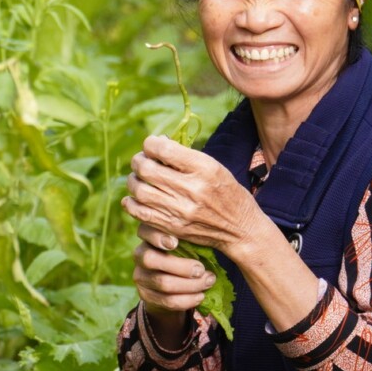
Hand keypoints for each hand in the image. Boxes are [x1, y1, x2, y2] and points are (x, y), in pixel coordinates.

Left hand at [122, 135, 260, 252]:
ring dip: (133, 180)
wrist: (240, 228)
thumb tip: (156, 142)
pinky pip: (141, 213)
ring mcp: (181, 211)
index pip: (164, 150)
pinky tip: (134, 197)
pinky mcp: (173, 227)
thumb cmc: (227, 192)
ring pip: (140, 191)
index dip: (151, 143)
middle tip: (141, 161)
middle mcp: (192, 189)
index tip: (151, 145)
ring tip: (138, 178)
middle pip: (147, 170)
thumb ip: (185, 155)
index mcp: (204, 169)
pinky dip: (131, 203)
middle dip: (138, 161)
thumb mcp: (214, 166)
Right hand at [132, 225, 216, 312]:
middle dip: (181, 267)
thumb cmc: (184, 255)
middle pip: (151, 260)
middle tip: (201, 270)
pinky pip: (167, 300)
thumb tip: (209, 239)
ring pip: (163, 283)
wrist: (171, 285)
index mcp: (149, 236)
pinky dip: (187, 300)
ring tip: (208, 282)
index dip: (157, 237)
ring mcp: (140, 276)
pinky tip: (200, 296)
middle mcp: (139, 254)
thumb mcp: (185, 244)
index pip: (145, 231)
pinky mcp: (145, 295)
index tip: (175, 243)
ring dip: (190, 285)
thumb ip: (190, 240)